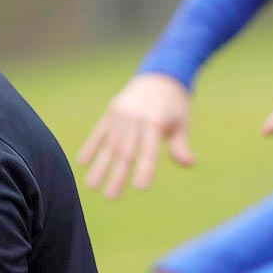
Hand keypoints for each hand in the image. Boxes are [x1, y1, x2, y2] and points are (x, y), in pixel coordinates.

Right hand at [78, 73, 195, 198]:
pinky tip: (82, 162)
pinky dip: (90, 146)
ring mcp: (120, 113)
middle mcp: (135, 116)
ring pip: (109, 144)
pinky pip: (99, 131)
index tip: (140, 188)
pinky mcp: (111, 110)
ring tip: (92, 186)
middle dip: (118, 175)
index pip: (149, 149)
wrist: (161, 75)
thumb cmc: (175, 105)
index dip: (145, 168)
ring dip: (100, 166)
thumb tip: (190, 164)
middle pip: (126, 151)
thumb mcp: (182, 123)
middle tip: (112, 197)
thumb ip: (180, 145)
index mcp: (155, 119)